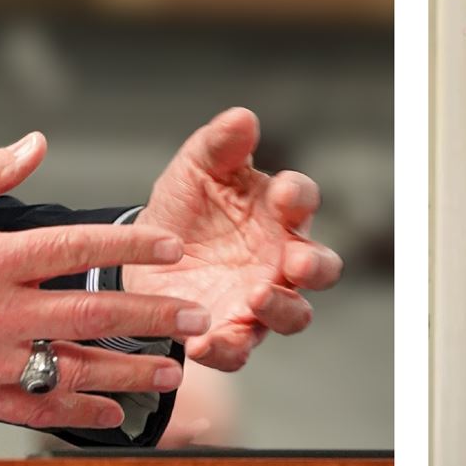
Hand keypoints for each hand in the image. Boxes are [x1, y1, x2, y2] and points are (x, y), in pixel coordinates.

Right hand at [0, 132, 207, 430]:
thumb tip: (36, 144)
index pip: (74, 249)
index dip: (130, 247)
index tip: (171, 248)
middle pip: (90, 314)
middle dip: (151, 317)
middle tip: (195, 318)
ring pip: (72, 368)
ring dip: (128, 373)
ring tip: (172, 372)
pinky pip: (35, 408)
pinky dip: (77, 413)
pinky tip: (114, 415)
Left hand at [123, 107, 344, 370]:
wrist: (144, 254)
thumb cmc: (186, 207)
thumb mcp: (195, 170)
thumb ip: (219, 146)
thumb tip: (243, 116)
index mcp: (275, 211)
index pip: (302, 200)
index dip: (298, 197)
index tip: (283, 192)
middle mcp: (279, 258)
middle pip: (322, 267)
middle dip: (315, 266)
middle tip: (295, 262)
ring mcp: (260, 298)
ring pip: (294, 314)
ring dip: (282, 308)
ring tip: (258, 296)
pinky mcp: (230, 331)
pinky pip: (239, 349)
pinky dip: (225, 348)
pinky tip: (202, 342)